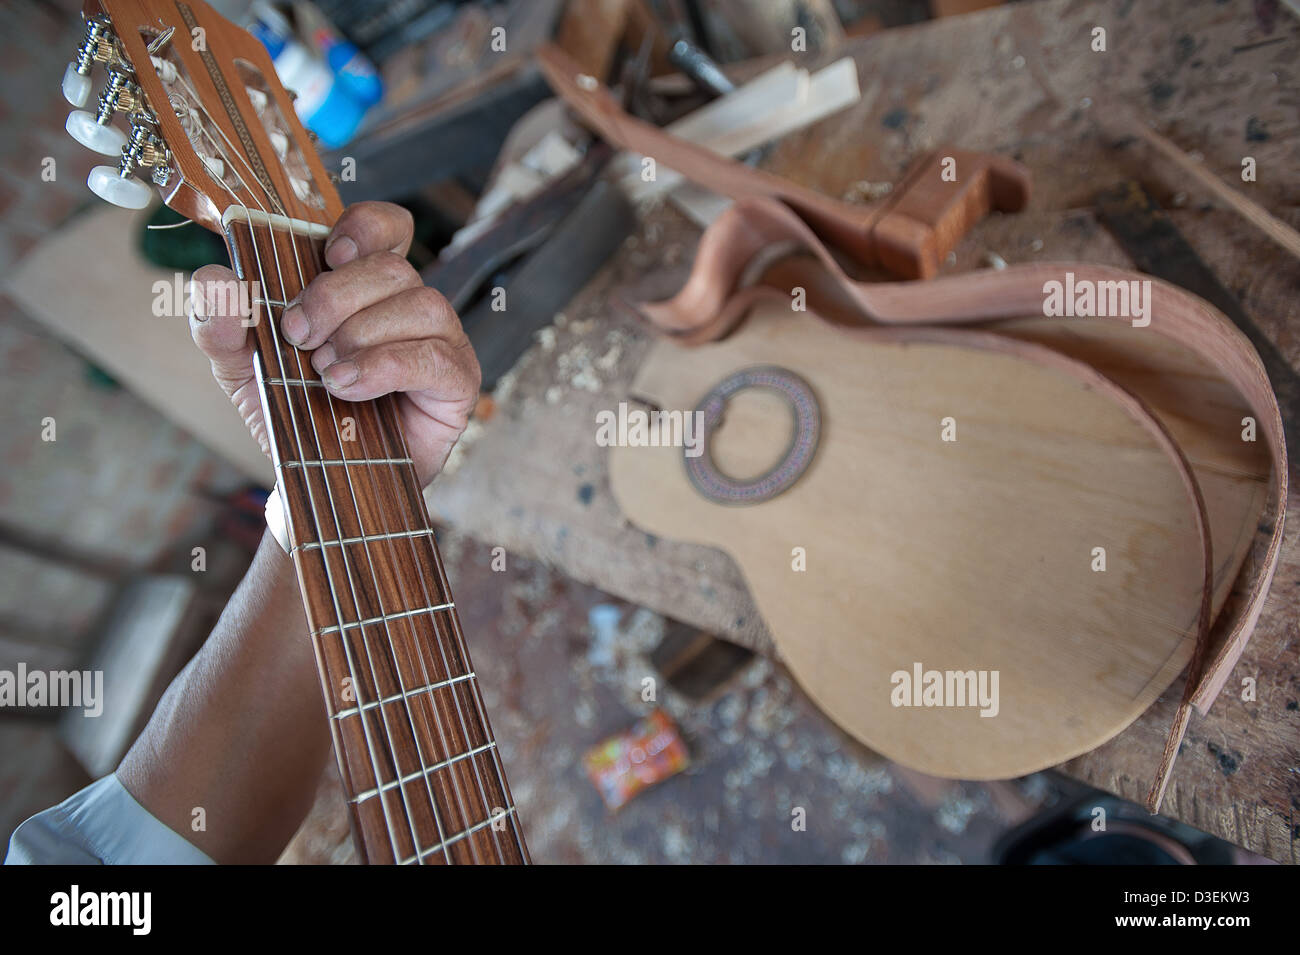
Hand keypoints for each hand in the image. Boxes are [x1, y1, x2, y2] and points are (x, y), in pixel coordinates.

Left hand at [189, 201, 479, 485]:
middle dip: (336, 296)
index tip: (326, 254)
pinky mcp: (457, 382)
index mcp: (365, 285)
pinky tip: (348, 387)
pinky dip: (384, 366)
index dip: (365, 227)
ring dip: (362, 333)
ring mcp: (440, 342)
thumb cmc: (295, 415)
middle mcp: (408, 305)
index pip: (387, 227)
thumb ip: (219, 322)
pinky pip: (433, 357)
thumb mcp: (240, 366)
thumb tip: (215, 280)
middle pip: (393, 266)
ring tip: (324, 372)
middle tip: (297, 335)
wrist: (317, 484)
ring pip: (420, 304)